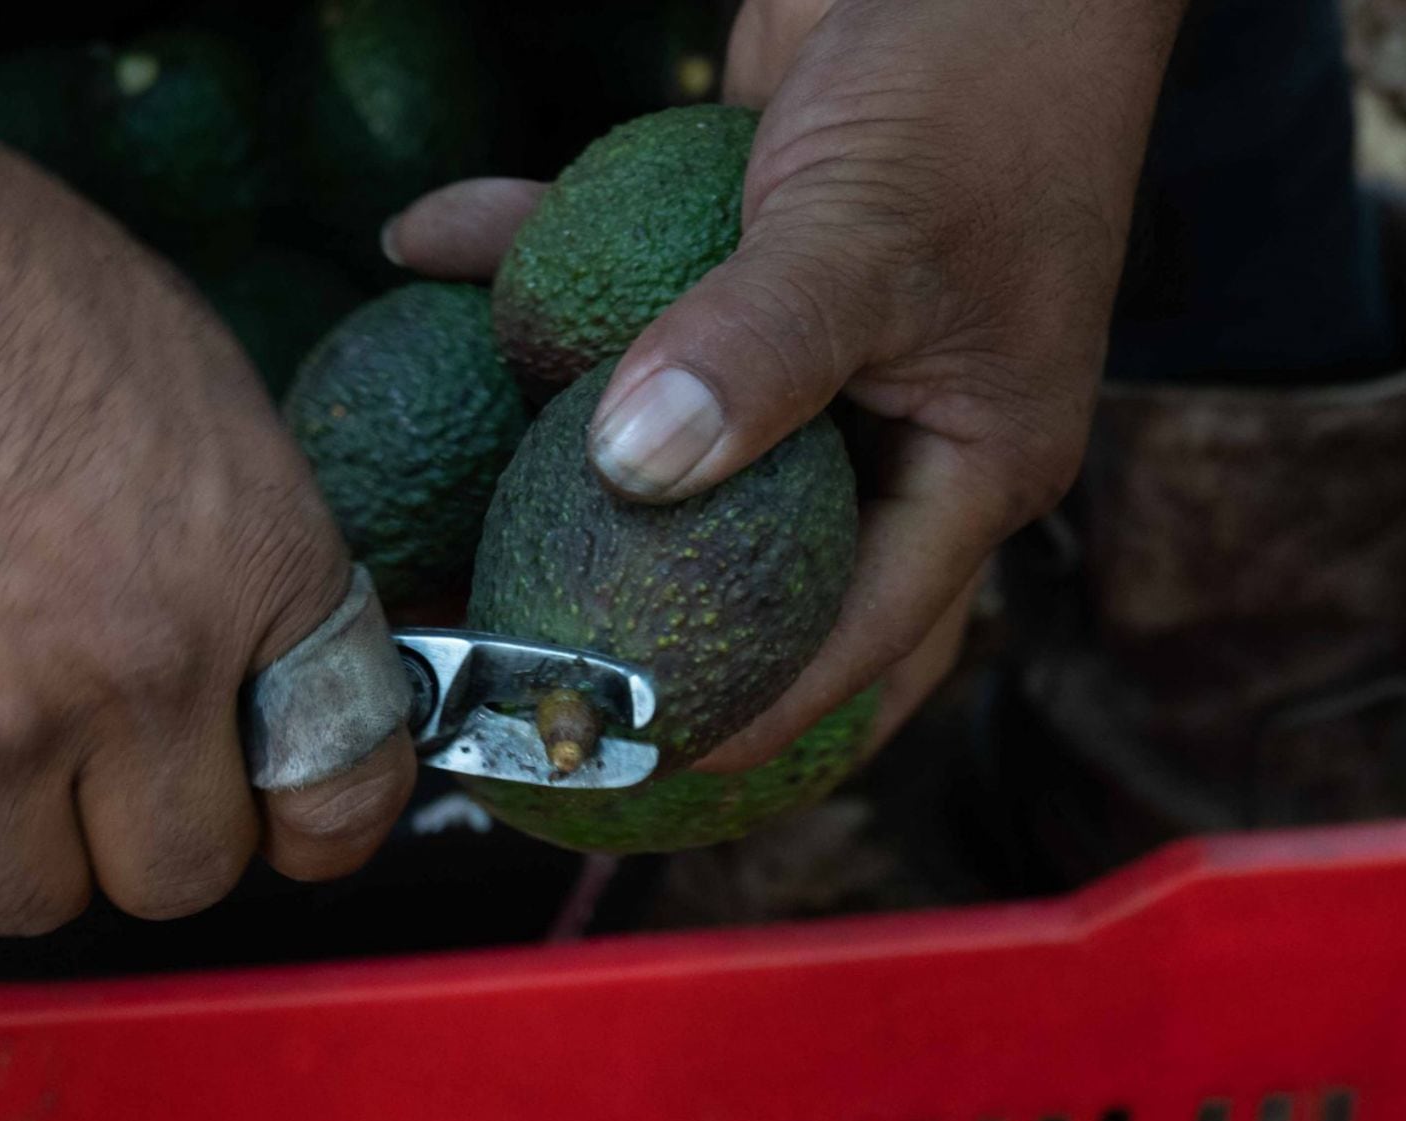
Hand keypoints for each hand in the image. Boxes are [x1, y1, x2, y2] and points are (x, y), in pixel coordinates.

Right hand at [0, 0, 414, 931]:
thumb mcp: (206, 399)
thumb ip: (257, 569)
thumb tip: (275, 688)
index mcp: (254, 572)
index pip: (346, 784)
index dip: (320, 821)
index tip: (287, 815)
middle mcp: (141, 671)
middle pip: (181, 877)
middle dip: (148, 831)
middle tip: (103, 760)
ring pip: (29, 902)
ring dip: (9, 844)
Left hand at [386, 0, 1181, 769]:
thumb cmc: (980, 77)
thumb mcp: (871, 236)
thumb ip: (755, 357)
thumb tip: (631, 476)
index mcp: (966, 459)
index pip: (866, 634)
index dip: (761, 711)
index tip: (637, 760)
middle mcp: (886, 422)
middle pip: (751, 561)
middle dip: (639, 612)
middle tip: (515, 661)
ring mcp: (804, 345)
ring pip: (665, 434)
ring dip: (547, 442)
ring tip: (425, 500)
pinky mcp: (733, 259)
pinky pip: (621, 293)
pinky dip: (531, 268)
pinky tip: (426, 247)